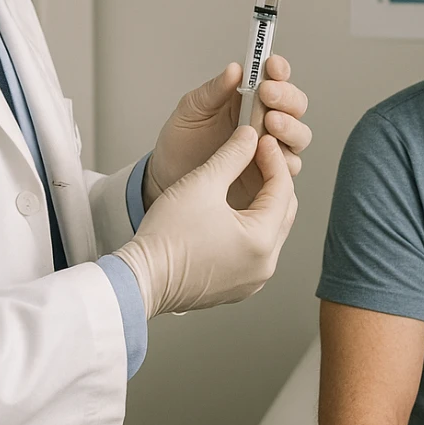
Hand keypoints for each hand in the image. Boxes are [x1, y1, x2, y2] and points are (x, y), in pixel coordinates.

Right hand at [115, 127, 296, 316]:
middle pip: (282, 212)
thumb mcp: (202, 183)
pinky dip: (249, 228)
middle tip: (256, 157)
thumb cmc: (167, 237)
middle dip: (273, 181)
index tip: (263, 140)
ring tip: (244, 181)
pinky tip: (232, 212)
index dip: (273, 159)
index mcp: (262, 241)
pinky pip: (253, 251)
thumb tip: (250, 137)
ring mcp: (251, 280)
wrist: (140, 279)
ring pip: (269, 232)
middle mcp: (264, 266)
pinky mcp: (236, 287)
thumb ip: (232, 155)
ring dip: (262, 205)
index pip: (283, 190)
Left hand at [143, 56, 310, 208]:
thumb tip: (235, 69)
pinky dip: (285, 158)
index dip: (279, 69)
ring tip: (269, 122)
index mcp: (249, 99)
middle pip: (296, 105)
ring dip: (290, 126)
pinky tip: (267, 152)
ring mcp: (270, 148)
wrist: (168, 179)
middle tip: (268, 95)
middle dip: (287, 97)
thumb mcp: (191, 110)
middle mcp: (264, 121)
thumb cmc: (181, 143)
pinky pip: (289, 166)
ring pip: (299, 135)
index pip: (276, 78)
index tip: (271, 65)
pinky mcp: (270, 174)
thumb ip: (214, 90)